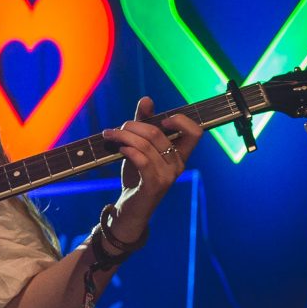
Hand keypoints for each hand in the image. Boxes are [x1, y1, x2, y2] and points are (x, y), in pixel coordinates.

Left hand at [103, 97, 203, 241]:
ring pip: (146, 145)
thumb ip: (144, 124)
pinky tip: (119, 149)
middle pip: (159, 133)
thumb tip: (147, 99)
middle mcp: (178, 164)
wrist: (129, 208)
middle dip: (134, 125)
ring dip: (125, 136)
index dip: (181, 120)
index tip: (161, 119)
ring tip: (111, 136)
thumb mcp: (140, 148)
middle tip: (118, 128)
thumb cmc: (137, 176)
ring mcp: (168, 176)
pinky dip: (129, 150)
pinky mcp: (154, 185)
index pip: (195, 132)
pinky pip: (143, 160)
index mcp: (180, 154)